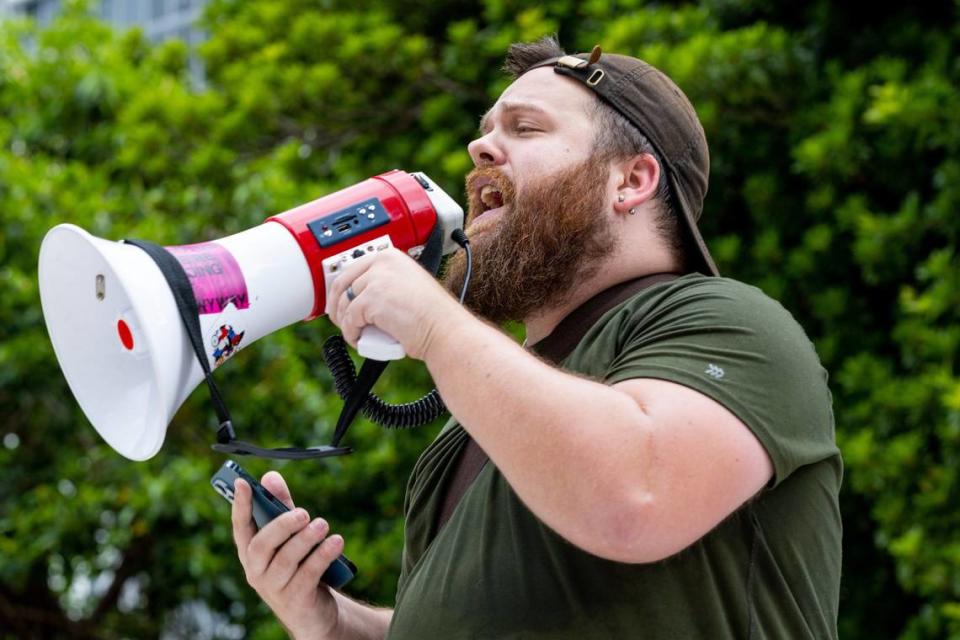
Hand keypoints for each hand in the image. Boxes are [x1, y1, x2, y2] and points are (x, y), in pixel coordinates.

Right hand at [232, 471, 345, 639]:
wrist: (314, 610)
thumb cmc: (297, 565)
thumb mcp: (290, 535)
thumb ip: (280, 507)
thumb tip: (270, 477)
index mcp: (250, 552)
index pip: (240, 527)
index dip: (239, 505)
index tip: (242, 482)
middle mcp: (256, 571)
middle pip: (260, 546)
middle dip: (281, 526)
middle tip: (303, 513)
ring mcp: (274, 588)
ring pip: (285, 560)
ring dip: (306, 540)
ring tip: (323, 525)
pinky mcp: (296, 600)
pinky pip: (308, 575)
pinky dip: (322, 556)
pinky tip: (336, 542)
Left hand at [325, 248, 467, 359]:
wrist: (444, 330)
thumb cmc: (433, 316)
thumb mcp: (405, 288)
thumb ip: (383, 285)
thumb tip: (357, 298)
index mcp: (390, 256)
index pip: (352, 269)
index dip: (342, 290)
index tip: (339, 303)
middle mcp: (382, 263)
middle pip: (342, 283)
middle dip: (337, 306)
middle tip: (341, 322)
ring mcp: (377, 279)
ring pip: (344, 303)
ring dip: (346, 323)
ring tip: (357, 334)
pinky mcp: (371, 299)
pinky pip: (349, 319)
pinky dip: (351, 334)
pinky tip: (361, 340)